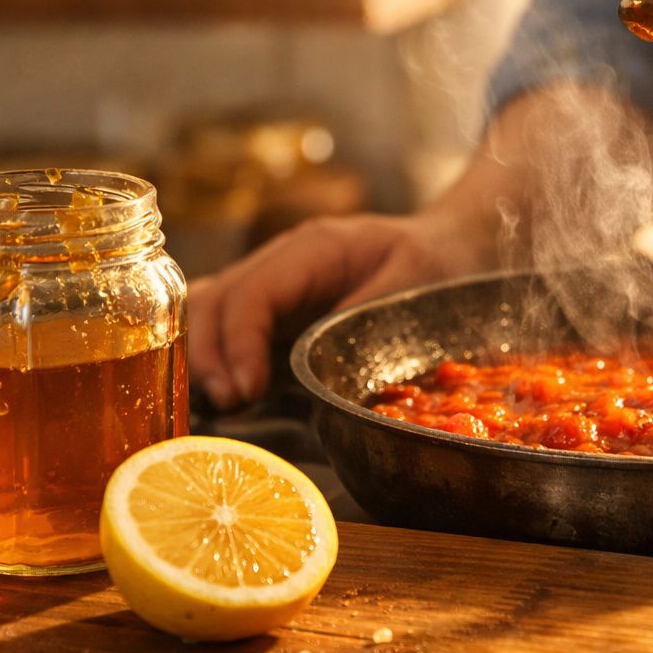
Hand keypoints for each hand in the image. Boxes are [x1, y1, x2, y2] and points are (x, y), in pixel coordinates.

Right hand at [188, 211, 490, 409]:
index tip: (246, 391)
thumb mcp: (413, 283)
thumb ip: (363, 316)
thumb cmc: (435, 264)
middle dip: (210, 355)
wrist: (448, 246)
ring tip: (223, 405)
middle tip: (228, 406)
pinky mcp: (275, 306)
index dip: (239, 342)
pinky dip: (214, 355)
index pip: (254, 291)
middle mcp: (282, 259)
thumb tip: (314, 361)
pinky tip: (225, 392)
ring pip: (208, 309)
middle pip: (215, 298)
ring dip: (204, 357)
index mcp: (315, 248)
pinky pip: (225, 322)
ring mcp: (273, 279)